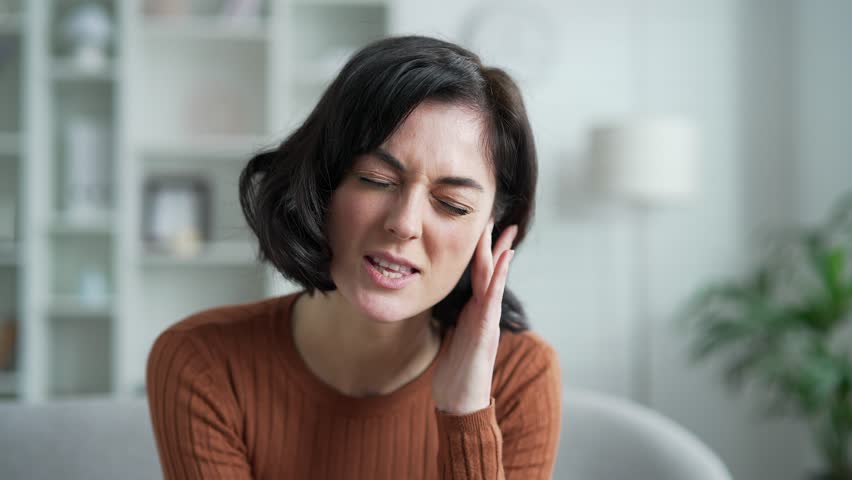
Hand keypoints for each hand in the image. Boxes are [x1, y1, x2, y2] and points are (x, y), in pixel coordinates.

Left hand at [432, 220, 517, 413]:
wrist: (460, 404)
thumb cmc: (455, 376)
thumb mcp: (453, 341)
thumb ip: (456, 324)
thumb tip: (451, 312)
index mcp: (475, 314)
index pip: (481, 276)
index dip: (484, 252)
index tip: (485, 228)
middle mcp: (484, 314)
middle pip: (491, 272)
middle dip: (495, 244)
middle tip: (499, 217)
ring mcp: (488, 322)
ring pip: (494, 281)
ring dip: (498, 254)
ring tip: (503, 230)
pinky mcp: (487, 332)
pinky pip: (493, 299)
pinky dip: (499, 278)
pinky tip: (503, 260)